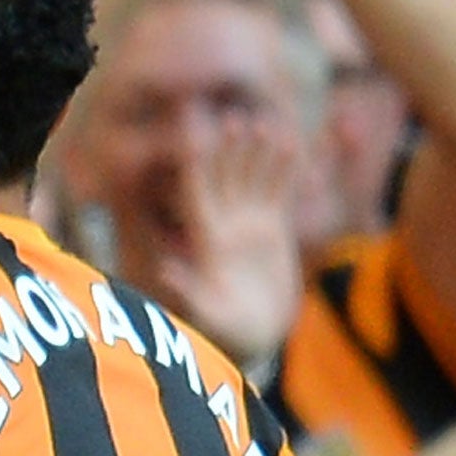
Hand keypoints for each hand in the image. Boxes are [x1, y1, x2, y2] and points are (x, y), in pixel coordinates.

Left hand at [153, 117, 303, 370]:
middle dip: (227, 151)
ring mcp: (248, 226)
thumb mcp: (206, 313)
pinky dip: (284, 170)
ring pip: (251, 179)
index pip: (196, 196)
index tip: (199, 139)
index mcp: (205, 241)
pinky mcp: (272, 231)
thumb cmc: (226, 331)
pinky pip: (278, 192)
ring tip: (266, 124)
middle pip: (223, 179)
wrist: (254, 336)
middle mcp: (224, 227)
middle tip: (235, 119)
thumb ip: (186, 290)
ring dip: (256, 153)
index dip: (197, 168)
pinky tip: (292, 144)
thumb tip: (162, 269)